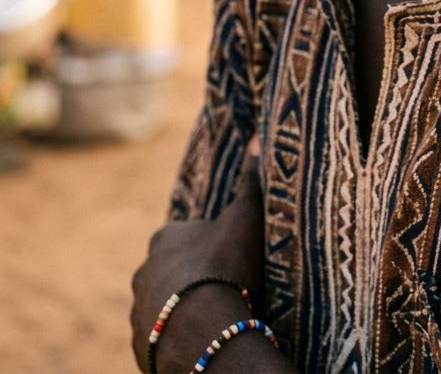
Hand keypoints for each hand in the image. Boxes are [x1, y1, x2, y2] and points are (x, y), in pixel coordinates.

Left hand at [131, 158, 264, 372]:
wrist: (203, 328)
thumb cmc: (225, 266)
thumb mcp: (244, 219)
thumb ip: (249, 182)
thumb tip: (257, 140)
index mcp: (164, 238)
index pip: (182, 237)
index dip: (205, 247)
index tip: (225, 259)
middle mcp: (143, 271)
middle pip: (167, 271)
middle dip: (188, 279)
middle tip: (221, 290)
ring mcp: (138, 310)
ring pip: (160, 306)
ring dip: (179, 310)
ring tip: (210, 320)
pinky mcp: (139, 344)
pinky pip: (159, 338)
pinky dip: (174, 337)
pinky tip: (197, 340)